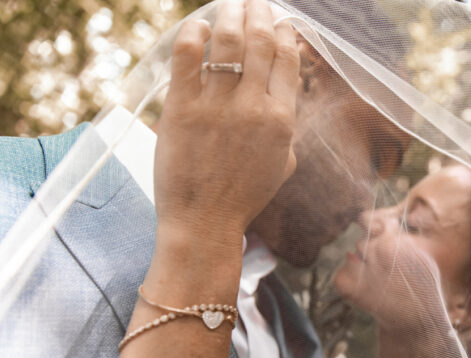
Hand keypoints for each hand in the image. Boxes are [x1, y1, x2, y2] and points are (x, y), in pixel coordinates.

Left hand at [153, 0, 298, 247]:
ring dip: (230, 15)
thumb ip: (286, 130)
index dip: (286, 33)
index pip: (288, 61)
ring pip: (227, 41)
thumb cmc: (243, 198)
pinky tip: (198, 28)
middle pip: (260, 42)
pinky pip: (188, 57)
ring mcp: (217, 106)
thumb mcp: (281, 166)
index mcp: (282, 121)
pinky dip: (193, 34)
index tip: (281, 22)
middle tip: (255, 3)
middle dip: (260, 14)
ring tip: (230, 5)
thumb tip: (283, 102)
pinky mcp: (182, 108)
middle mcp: (254, 107)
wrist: (205, 222)